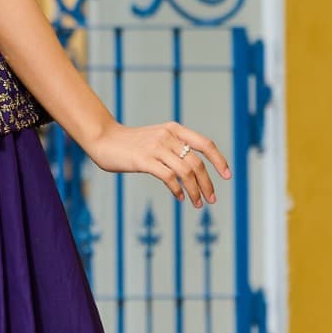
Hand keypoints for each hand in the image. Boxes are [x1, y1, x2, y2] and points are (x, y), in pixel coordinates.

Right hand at [88, 120, 230, 205]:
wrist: (104, 139)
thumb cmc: (131, 143)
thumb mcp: (157, 138)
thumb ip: (174, 148)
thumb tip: (194, 171)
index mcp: (174, 129)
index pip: (205, 144)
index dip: (219, 160)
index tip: (227, 176)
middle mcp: (168, 136)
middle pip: (197, 163)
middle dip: (208, 183)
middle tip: (212, 199)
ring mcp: (156, 148)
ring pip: (186, 172)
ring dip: (196, 191)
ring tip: (198, 204)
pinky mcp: (144, 160)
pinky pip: (168, 178)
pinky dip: (178, 190)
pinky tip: (180, 198)